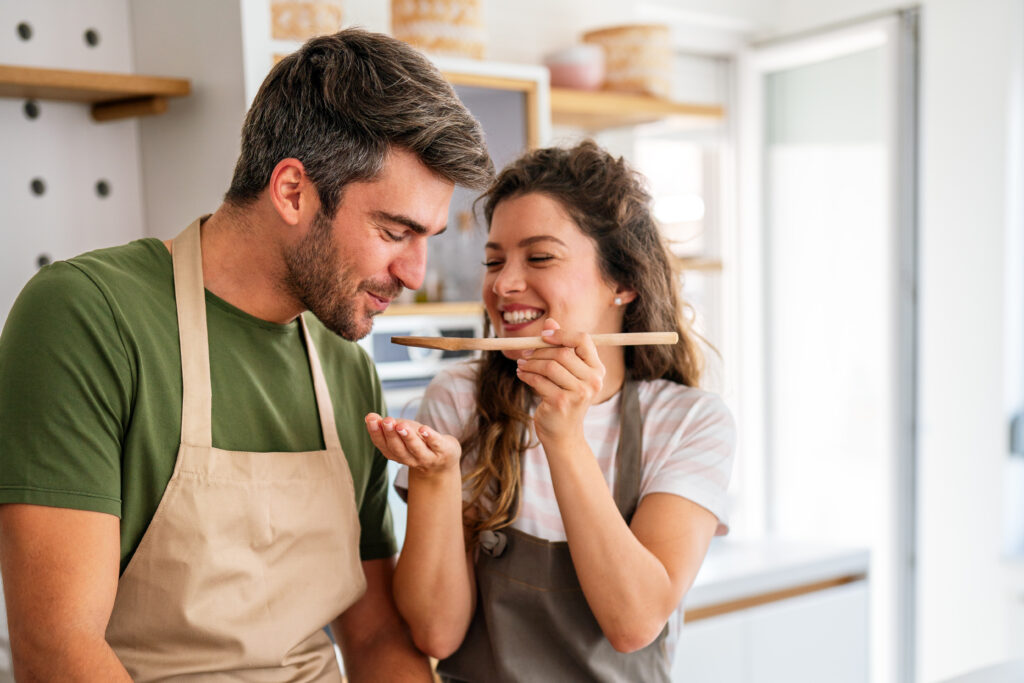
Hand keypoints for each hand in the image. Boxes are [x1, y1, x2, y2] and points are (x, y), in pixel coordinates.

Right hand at [365, 413, 461, 478]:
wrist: (443, 461)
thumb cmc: (418, 442)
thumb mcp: (402, 434)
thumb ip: (387, 426)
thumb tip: (370, 417)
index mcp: (396, 453)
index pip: (383, 445)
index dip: (376, 432)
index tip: (370, 418)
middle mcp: (410, 458)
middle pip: (398, 448)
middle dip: (391, 434)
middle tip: (386, 421)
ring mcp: (427, 456)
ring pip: (416, 448)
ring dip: (407, 437)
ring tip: (401, 425)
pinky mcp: (443, 450)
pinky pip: (436, 444)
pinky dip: (429, 437)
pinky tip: (424, 429)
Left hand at [514, 318, 604, 444]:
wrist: (563, 434)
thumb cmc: (565, 398)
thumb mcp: (567, 373)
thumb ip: (561, 347)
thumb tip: (549, 321)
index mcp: (597, 370)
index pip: (583, 340)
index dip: (562, 333)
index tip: (544, 335)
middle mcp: (593, 381)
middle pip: (563, 353)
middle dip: (540, 350)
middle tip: (525, 353)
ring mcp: (579, 393)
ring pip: (550, 366)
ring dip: (531, 363)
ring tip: (522, 364)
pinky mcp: (561, 402)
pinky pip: (539, 381)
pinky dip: (527, 375)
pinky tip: (521, 374)